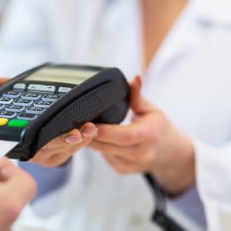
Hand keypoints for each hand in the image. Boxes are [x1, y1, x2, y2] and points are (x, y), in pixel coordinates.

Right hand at [0, 77, 98, 166]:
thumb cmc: (29, 107)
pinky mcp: (59, 157)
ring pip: (66, 151)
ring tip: (90, 128)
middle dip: (68, 140)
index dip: (53, 139)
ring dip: (81, 140)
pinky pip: (73, 152)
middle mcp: (34, 152)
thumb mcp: (18, 94)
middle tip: (80, 132)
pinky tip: (90, 132)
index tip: (70, 133)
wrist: (41, 119)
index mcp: (22, 139)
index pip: (35, 142)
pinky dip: (84, 141)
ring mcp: (48, 156)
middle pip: (53, 148)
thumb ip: (6, 86)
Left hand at [89, 76, 195, 194]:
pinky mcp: (122, 170)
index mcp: (149, 135)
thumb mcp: (152, 109)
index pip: (123, 135)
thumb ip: (138, 95)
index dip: (104, 130)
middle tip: (77, 121)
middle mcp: (140, 153)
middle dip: (89, 134)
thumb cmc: (159, 128)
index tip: (88, 122)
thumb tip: (135, 78)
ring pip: (102, 152)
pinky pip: (104, 156)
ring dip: (90, 140)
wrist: (169, 154)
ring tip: (82, 126)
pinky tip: (96, 137)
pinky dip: (99, 146)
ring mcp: (131, 165)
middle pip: (107, 145)